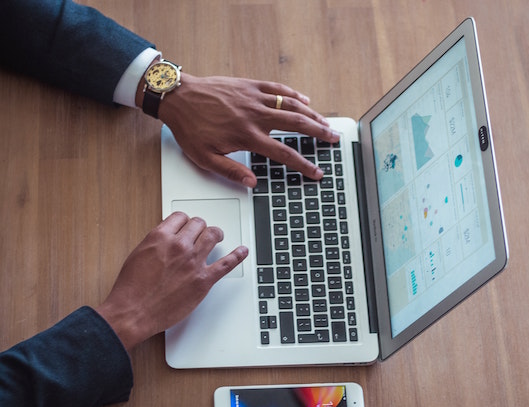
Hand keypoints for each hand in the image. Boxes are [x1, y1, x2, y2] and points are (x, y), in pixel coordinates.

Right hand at [95, 212, 247, 350]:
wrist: (133, 312)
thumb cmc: (131, 289)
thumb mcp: (138, 255)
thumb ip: (156, 243)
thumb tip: (167, 239)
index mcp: (160, 237)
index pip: (181, 217)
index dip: (184, 221)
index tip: (186, 225)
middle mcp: (179, 246)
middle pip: (198, 224)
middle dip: (199, 227)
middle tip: (200, 232)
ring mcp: (193, 262)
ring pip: (213, 235)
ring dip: (216, 234)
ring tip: (218, 237)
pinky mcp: (204, 280)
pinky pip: (226, 264)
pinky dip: (237, 256)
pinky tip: (242, 252)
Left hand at [158, 74, 339, 187]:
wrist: (178, 96)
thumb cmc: (190, 127)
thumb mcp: (204, 158)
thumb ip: (230, 171)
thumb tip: (252, 183)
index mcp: (247, 136)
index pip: (284, 154)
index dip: (304, 165)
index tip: (316, 172)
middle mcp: (255, 116)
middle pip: (297, 125)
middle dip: (319, 133)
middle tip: (334, 139)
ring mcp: (254, 98)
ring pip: (292, 105)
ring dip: (312, 114)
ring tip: (326, 122)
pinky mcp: (250, 85)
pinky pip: (278, 88)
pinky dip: (294, 94)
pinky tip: (305, 100)